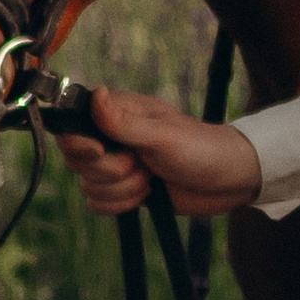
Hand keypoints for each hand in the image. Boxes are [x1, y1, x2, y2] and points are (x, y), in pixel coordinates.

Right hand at [53, 85, 261, 218]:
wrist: (227, 180)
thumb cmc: (200, 148)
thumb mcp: (162, 135)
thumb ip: (123, 122)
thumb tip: (94, 94)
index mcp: (117, 113)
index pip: (72, 126)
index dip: (79, 144)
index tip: (100, 151)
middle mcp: (111, 138)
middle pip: (77, 161)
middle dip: (110, 171)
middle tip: (142, 164)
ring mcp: (116, 165)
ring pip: (88, 186)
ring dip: (122, 189)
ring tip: (151, 178)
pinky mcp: (123, 190)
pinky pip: (99, 204)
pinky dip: (121, 204)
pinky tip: (147, 195)